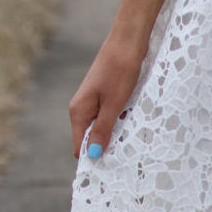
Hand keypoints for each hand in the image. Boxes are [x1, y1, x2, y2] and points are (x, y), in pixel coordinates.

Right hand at [69, 33, 146, 158]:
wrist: (128, 41)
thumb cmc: (120, 71)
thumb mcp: (113, 105)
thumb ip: (102, 131)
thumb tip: (93, 156)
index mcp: (78, 112)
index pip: (80, 148)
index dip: (94, 160)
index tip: (111, 171)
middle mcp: (82, 108)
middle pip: (90, 141)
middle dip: (106, 149)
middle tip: (126, 157)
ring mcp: (93, 102)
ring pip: (102, 130)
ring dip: (115, 136)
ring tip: (131, 139)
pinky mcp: (104, 97)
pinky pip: (110, 119)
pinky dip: (120, 124)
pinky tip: (132, 123)